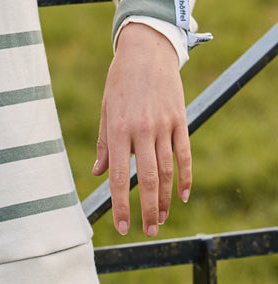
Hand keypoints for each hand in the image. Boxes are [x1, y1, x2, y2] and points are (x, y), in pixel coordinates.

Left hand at [93, 23, 190, 237]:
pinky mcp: (179, 121)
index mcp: (118, 129)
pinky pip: (184, 155)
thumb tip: (98, 173)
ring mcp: (163, 126)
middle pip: (148, 180)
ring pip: (167, 172)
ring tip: (161, 219)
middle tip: (147, 232)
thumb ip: (104, 144)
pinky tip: (182, 195)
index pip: (118, 176)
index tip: (122, 227)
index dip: (121, 204)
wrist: (146, 52)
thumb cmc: (120, 82)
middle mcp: (141, 130)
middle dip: (148, 210)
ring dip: (166, 199)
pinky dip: (185, 177)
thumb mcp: (105, 109)